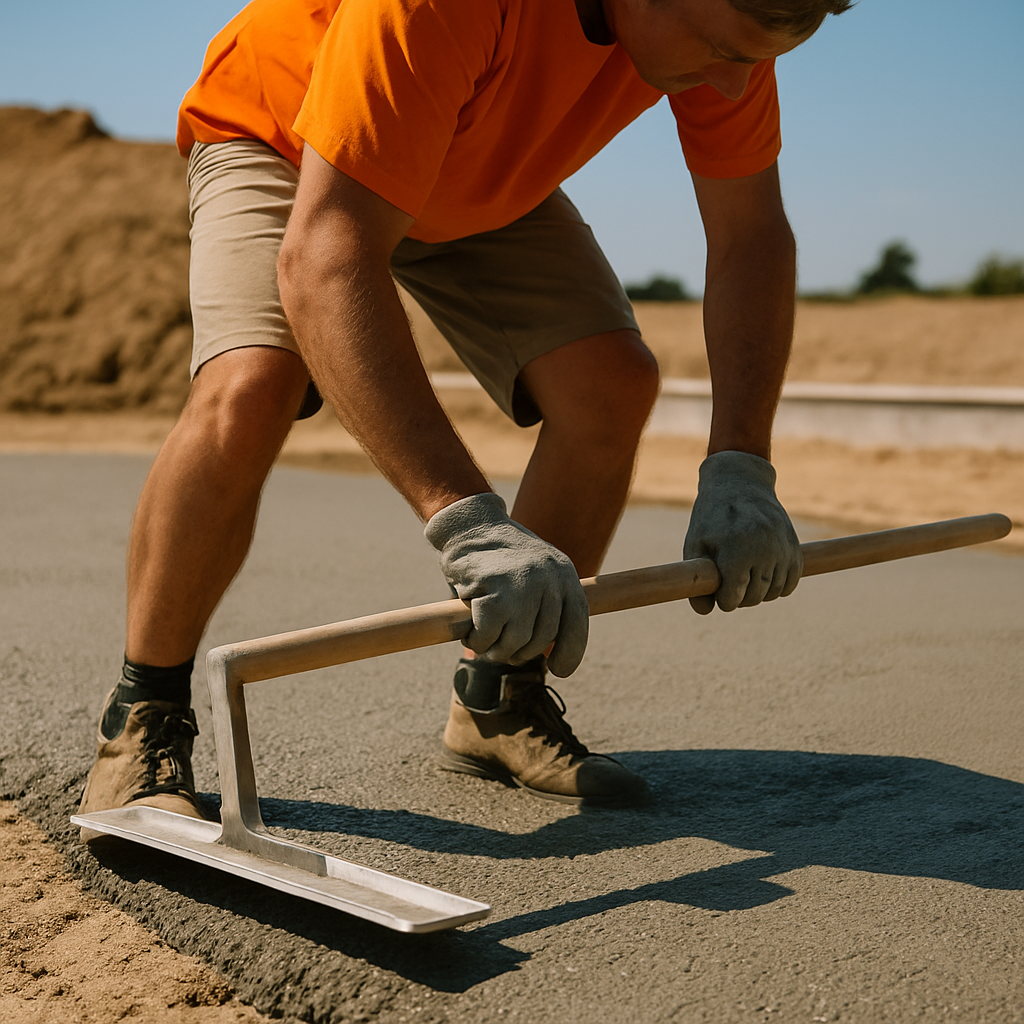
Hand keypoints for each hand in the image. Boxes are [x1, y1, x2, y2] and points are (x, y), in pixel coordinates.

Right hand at [425, 493, 588, 675]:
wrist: (468, 525)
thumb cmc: (497, 555)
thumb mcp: (533, 571)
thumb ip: (544, 603)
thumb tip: (548, 652)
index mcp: (564, 574)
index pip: (577, 623)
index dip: (570, 652)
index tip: (560, 670)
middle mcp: (549, 579)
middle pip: (542, 639)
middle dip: (519, 653)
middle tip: (499, 649)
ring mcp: (523, 585)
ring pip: (515, 642)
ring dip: (494, 649)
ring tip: (482, 638)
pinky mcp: (495, 591)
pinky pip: (488, 636)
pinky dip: (476, 640)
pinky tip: (469, 631)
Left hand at [683, 451, 801, 613]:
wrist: (740, 483)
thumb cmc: (711, 517)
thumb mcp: (695, 544)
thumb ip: (697, 580)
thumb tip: (705, 611)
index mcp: (737, 550)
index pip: (733, 598)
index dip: (723, 600)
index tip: (718, 593)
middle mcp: (765, 550)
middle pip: (754, 597)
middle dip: (739, 597)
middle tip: (729, 583)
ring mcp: (783, 549)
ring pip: (773, 593)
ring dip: (758, 592)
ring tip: (744, 575)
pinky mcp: (795, 549)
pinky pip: (790, 583)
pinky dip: (778, 586)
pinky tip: (762, 575)